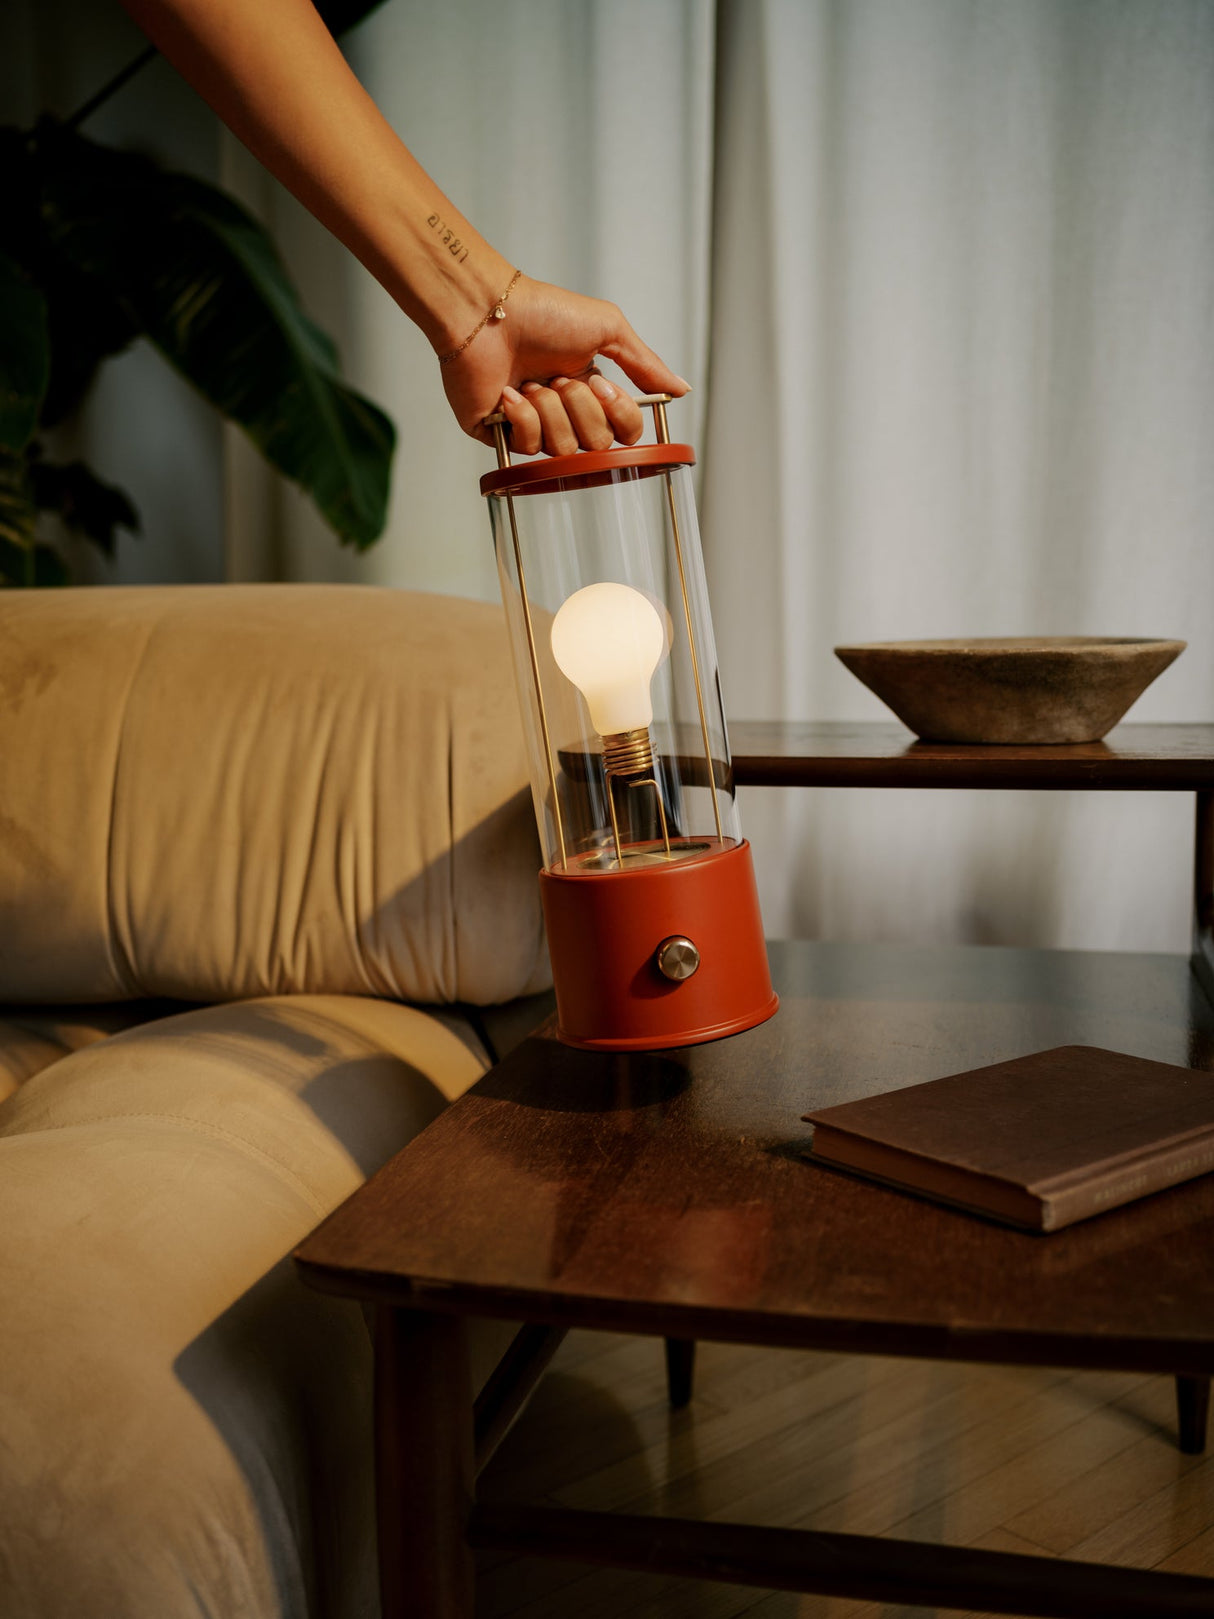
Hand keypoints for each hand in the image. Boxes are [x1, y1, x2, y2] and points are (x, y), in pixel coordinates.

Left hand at [440, 275, 689, 455]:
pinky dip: (521, 415)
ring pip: (563, 450)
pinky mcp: (500, 437)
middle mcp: (565, 414)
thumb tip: (681, 389)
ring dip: (550, 409)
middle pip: (597, 445)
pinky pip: (527, 448)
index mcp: (592, 393)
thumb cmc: (544, 312)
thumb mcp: (608, 329)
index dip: (619, 415)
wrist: (489, 311)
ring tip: (531, 381)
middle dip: (580, 408)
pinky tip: (509, 392)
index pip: (625, 433)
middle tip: (558, 377)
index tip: (601, 384)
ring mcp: (532, 428)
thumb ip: (645, 364)